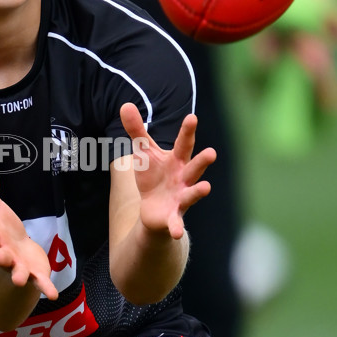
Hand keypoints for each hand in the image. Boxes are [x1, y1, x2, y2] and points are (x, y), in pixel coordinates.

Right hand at [0, 166, 57, 299]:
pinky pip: (39, 283)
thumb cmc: (0, 232)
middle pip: (0, 255)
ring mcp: (18, 267)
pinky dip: (45, 288)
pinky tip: (52, 294)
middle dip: (0, 256)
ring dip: (18, 275)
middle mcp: (3, 255)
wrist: (11, 258)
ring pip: (17, 272)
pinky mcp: (34, 274)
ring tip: (20, 279)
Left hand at [119, 103, 215, 239]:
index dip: (187, 131)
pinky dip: (176, 227)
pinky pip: (176, 222)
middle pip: (194, 167)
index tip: (192, 118)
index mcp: (176, 160)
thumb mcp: (143, 152)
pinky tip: (176, 232)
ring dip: (198, 191)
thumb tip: (124, 105)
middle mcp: (183, 177)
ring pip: (192, 193)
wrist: (153, 209)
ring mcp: (181, 197)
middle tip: (212, 153)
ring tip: (206, 188)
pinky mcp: (173, 216)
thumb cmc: (153, 175)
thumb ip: (136, 130)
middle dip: (202, 161)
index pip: (183, 143)